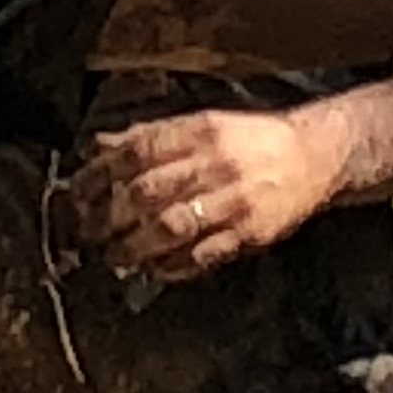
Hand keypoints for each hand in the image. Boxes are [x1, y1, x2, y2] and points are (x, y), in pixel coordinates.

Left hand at [68, 106, 343, 283]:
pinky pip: (203, 255)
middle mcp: (214, 163)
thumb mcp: (200, 123)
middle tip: (87, 232)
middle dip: (108, 217)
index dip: (99, 175)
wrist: (314, 155)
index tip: (78, 193)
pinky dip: (173, 266)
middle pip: (147, 193)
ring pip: (171, 227)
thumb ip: (149, 136)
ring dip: (134, 247)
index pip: (135, 153)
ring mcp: (233, 200)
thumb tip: (98, 146)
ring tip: (113, 257)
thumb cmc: (250, 140)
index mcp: (197, 131)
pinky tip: (153, 270)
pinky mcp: (251, 232)